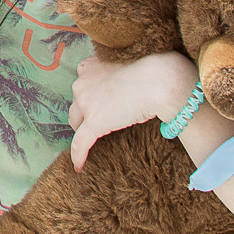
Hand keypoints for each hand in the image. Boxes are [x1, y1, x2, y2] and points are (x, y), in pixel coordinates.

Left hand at [67, 49, 196, 170]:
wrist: (157, 80)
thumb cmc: (150, 72)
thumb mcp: (125, 67)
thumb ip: (115, 76)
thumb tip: (122, 90)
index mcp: (88, 68)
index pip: (81, 87)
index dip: (87, 99)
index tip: (94, 106)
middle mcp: (81, 84)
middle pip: (76, 106)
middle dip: (85, 115)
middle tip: (99, 124)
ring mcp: (86, 104)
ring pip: (76, 123)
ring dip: (83, 132)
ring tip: (89, 143)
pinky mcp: (94, 123)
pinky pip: (80, 144)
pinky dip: (78, 156)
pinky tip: (79, 166)